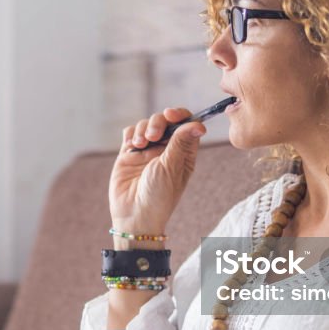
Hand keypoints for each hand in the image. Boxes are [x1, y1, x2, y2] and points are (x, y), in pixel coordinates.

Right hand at [109, 107, 206, 234]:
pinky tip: (132, 146)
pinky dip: (131, 134)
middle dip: (158, 122)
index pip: (186, 124)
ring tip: (140, 144)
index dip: (180, 115)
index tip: (171, 115)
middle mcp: (166, 149)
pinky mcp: (129, 153)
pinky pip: (130, 133)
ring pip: (146, 124)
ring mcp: (147, 150)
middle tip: (153, 136)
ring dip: (142, 129)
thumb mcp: (172, 167)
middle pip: (165, 120)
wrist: (134, 214)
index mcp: (183, 153)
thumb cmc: (159, 195)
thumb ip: (180, 142)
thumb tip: (199, 124)